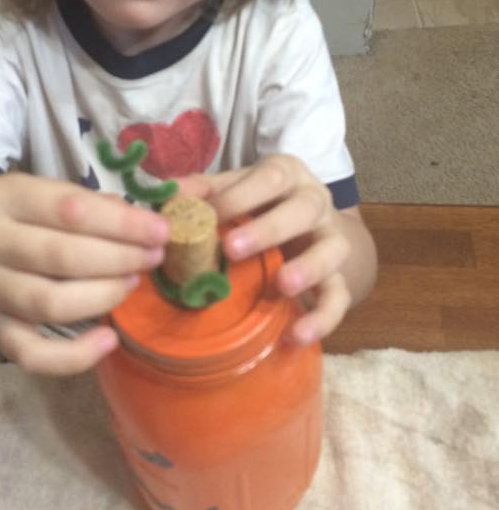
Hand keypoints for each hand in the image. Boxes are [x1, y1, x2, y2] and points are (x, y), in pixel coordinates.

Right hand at [0, 173, 168, 374]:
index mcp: (4, 196)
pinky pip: (31, 354)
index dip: (122, 224)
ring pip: (50, 303)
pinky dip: (74, 355)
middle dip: (120, 259)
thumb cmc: (13, 214)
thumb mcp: (39, 191)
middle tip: (152, 258)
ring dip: (103, 296)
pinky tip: (108, 340)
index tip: (160, 231)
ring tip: (131, 284)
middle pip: (63, 257)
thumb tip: (142, 224)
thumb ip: (86, 204)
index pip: (70, 209)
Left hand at [178, 155, 353, 344]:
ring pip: (333, 250)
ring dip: (309, 268)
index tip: (209, 215)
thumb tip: (167, 194)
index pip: (269, 178)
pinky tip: (295, 335)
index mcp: (288, 174)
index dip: (239, 196)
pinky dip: (322, 319)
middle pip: (303, 209)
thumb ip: (205, 190)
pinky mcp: (340, 276)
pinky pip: (340, 297)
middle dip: (268, 229)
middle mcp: (315, 201)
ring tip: (283, 286)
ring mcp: (332, 238)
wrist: (307, 223)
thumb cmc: (259, 202)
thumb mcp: (235, 188)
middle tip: (232, 249)